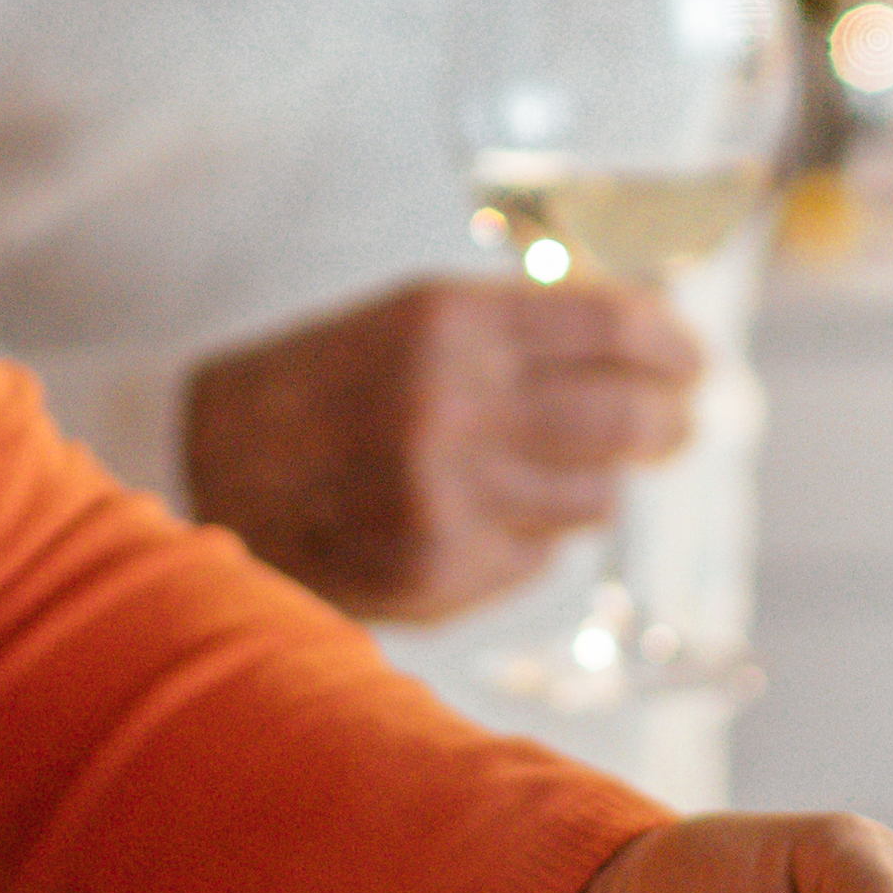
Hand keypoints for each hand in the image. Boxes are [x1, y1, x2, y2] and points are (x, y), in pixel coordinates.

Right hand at [181, 274, 701, 621]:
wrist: (200, 467)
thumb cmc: (318, 388)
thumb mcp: (409, 321)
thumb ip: (520, 329)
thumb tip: (646, 341)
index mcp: (448, 323)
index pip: (614, 327)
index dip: (672, 344)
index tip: (692, 358)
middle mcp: (453, 407)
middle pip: (626, 419)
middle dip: (669, 422)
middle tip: (676, 424)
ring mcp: (448, 498)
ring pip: (593, 498)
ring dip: (594, 483)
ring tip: (559, 470)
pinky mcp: (438, 570)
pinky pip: (537, 555)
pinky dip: (530, 535)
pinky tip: (482, 515)